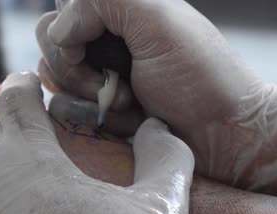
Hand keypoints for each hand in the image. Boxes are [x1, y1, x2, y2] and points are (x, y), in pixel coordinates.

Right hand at [37, 0, 276, 195]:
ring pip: (53, 81)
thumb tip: (59, 29)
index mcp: (119, 14)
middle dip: (80, 72)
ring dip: (88, 98)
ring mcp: (98, 79)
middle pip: (50, 46)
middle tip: (123, 86)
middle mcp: (104, 43)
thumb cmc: (201, 78)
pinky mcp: (97, 113)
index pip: (61, 14)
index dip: (74, 35)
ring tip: (130, 106)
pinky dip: (91, 119)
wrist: (226, 137)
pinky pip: (64, 112)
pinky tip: (127, 123)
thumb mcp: (160, 20)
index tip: (114, 52)